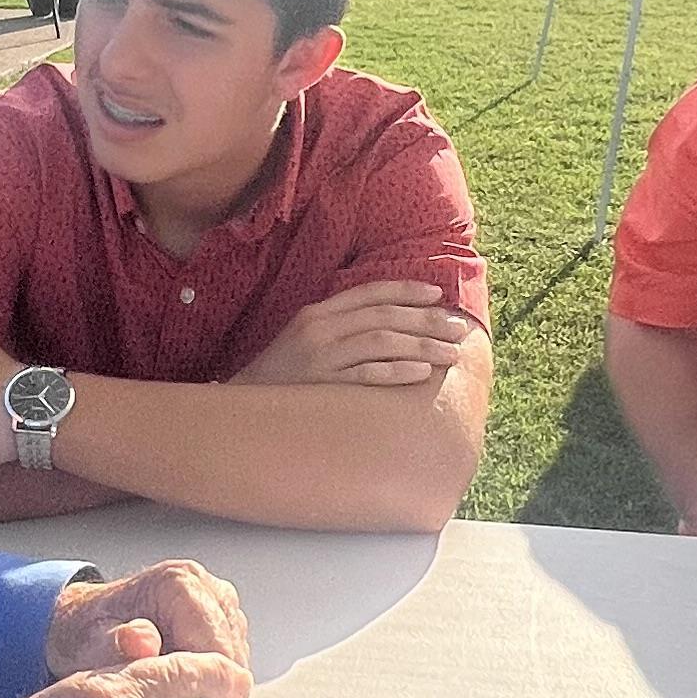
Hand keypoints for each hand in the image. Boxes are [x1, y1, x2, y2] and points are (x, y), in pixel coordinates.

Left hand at [44, 558, 250, 679]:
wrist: (86, 625)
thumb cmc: (87, 635)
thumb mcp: (89, 645)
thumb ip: (114, 646)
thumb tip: (143, 642)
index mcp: (180, 583)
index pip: (218, 654)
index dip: (200, 693)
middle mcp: (208, 586)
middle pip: (233, 661)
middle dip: (206, 694)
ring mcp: (221, 603)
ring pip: (238, 666)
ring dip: (210, 691)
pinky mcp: (226, 620)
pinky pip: (234, 665)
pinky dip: (211, 684)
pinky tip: (179, 693)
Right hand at [235, 282, 479, 390]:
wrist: (238, 407)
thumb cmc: (280, 376)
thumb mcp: (303, 338)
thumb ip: (338, 326)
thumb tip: (385, 322)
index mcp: (316, 313)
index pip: (369, 293)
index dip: (406, 291)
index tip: (438, 295)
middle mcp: (319, 329)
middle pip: (383, 317)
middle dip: (426, 320)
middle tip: (458, 328)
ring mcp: (320, 358)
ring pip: (382, 343)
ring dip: (422, 345)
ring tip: (451, 352)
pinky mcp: (321, 386)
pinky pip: (366, 375)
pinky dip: (396, 371)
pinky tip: (421, 372)